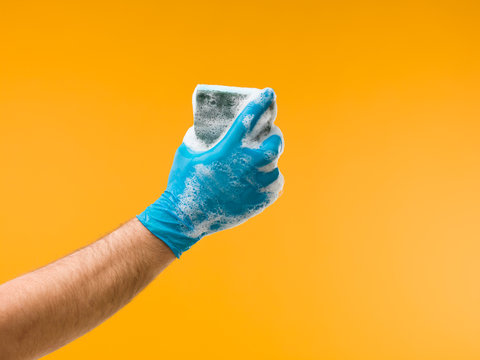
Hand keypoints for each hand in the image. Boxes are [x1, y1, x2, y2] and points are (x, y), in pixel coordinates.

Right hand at [137, 88, 283, 256]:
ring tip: (257, 165)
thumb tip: (206, 127)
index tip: (269, 93)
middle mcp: (247, 163)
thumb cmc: (183, 183)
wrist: (186, 217)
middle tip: (266, 138)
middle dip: (272, 137)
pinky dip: (269, 181)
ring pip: (274, 165)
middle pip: (275, 142)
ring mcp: (256, 183)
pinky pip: (275, 185)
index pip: (250, 117)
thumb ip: (200, 137)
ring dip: (268, 162)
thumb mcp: (187, 152)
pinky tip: (260, 181)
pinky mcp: (260, 200)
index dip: (261, 102)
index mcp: (228, 148)